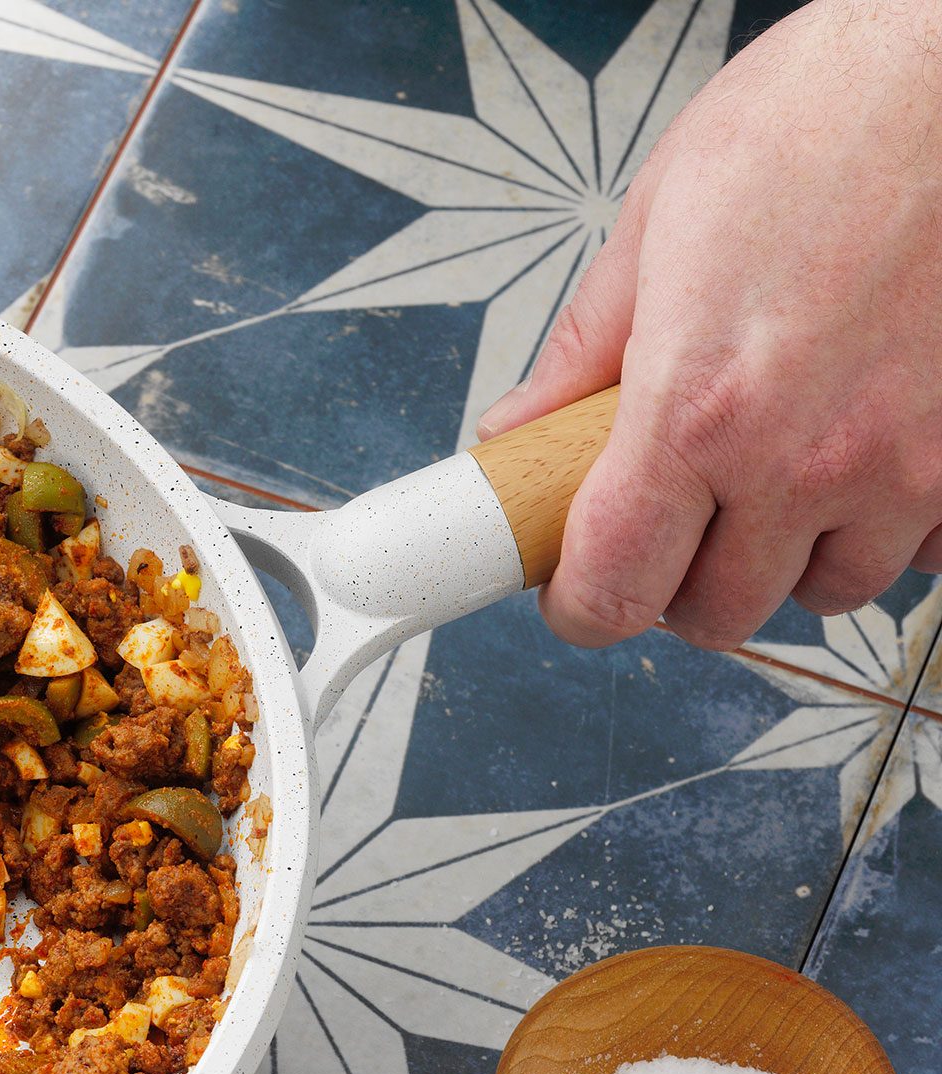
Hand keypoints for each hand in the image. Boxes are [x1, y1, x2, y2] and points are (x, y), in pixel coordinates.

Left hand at [476, 0, 941, 650]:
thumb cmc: (826, 115)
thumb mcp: (660, 223)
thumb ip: (586, 355)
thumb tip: (520, 432)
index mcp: (697, 410)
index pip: (613, 590)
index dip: (581, 604)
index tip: (576, 586)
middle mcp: (804, 459)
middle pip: (717, 610)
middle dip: (679, 579)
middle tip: (671, 513)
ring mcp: (908, 466)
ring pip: (825, 590)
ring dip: (788, 553)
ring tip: (775, 465)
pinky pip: (926, 549)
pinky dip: (888, 522)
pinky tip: (865, 449)